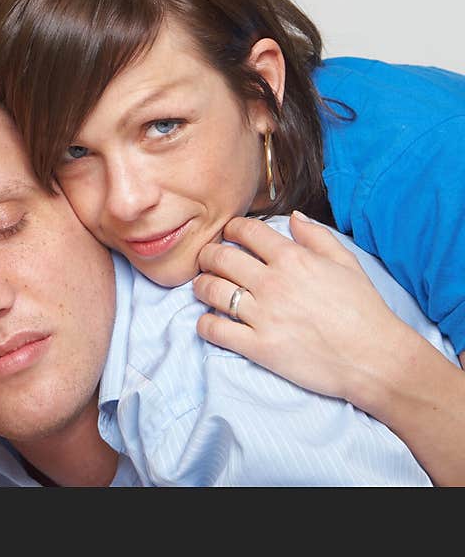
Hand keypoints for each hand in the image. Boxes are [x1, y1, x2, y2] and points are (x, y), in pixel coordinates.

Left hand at [193, 212, 412, 404]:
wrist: (376, 358)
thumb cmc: (364, 310)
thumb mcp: (347, 263)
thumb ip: (317, 236)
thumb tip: (293, 217)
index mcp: (293, 259)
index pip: (245, 231)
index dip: (230, 229)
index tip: (228, 235)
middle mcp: (273, 283)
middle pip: (219, 257)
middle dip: (207, 255)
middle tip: (208, 260)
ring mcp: (263, 316)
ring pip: (210, 290)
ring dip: (201, 286)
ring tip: (205, 287)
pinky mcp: (258, 347)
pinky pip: (214, 329)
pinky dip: (205, 323)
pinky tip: (211, 321)